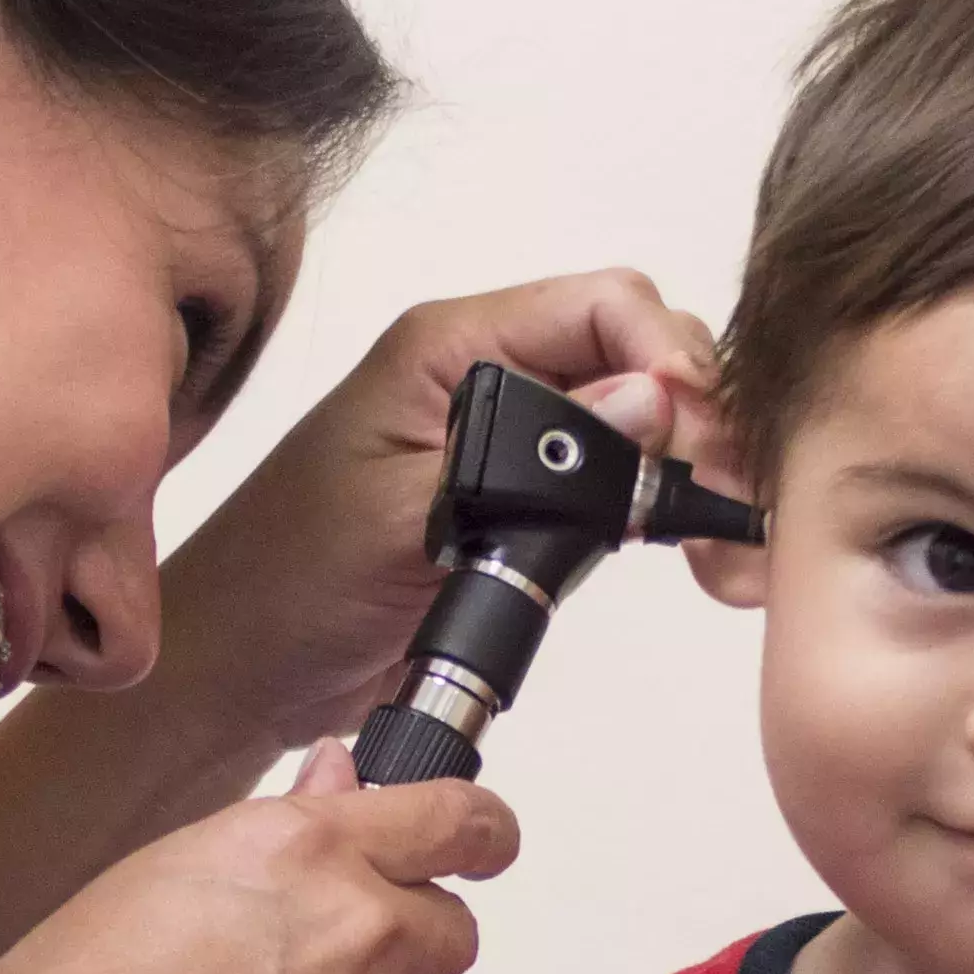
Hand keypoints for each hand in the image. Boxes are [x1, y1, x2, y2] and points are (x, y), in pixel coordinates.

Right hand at [0, 747, 510, 973]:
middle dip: (405, 941)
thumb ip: (270, 837)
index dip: (481, 832)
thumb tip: (330, 790)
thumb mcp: (152, 881)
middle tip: (322, 961)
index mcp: (307, 855)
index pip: (456, 821)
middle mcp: (357, 938)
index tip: (482, 841)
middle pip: (451, 931)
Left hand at [152, 269, 727, 758]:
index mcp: (451, 346)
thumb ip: (534, 458)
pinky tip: (691, 551)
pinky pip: (618, 479)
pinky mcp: (524, 502)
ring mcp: (512, 440)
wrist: (244, 671)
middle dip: (699, 412)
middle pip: (639, 350)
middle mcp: (491, 375)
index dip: (668, 354)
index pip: (602, 302)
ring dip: (692, 465)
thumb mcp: (409, 515)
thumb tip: (651, 399)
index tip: (698, 436)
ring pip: (641, 417)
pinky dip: (663, 508)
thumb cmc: (291, 582)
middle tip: (730, 499)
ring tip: (724, 542)